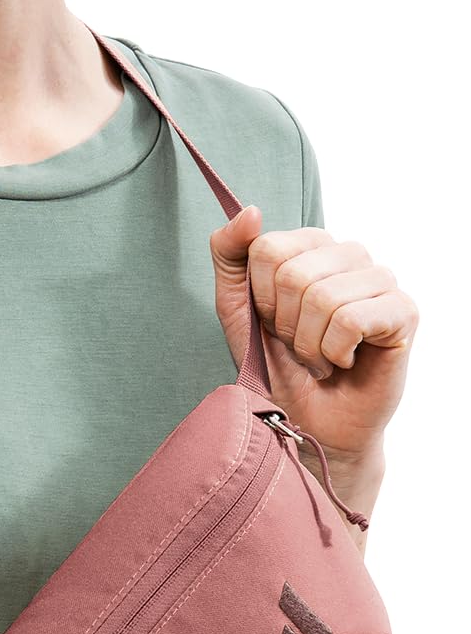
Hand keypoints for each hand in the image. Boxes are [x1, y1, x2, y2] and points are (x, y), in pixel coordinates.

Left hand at [209, 207, 418, 466]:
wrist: (310, 422)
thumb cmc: (277, 364)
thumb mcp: (236, 308)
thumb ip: (229, 254)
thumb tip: (250, 211)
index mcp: (312, 245)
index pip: (267, 248)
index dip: (260, 298)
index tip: (273, 323)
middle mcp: (350, 254)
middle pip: (293, 274)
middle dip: (285, 325)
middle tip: (300, 347)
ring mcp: (381, 279)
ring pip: (323, 297)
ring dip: (310, 345)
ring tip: (322, 358)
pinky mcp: (403, 311)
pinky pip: (351, 319)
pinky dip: (335, 352)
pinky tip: (345, 362)